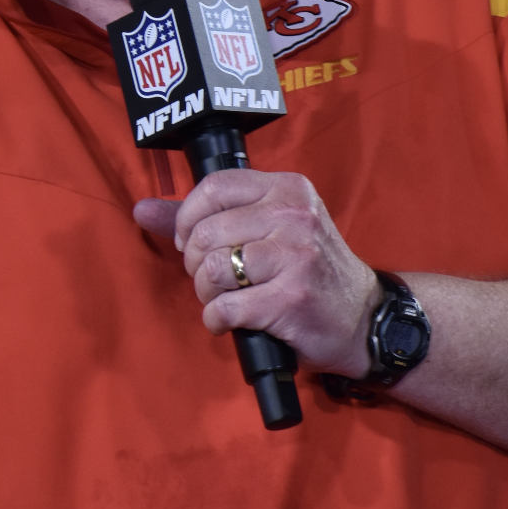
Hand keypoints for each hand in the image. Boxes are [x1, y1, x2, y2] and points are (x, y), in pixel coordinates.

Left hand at [132, 170, 379, 376]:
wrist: (365, 319)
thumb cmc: (309, 271)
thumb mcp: (268, 229)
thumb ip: (205, 217)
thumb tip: (142, 209)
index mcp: (287, 189)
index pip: (214, 187)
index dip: (188, 218)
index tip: (190, 242)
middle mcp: (294, 215)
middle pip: (207, 232)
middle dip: (196, 264)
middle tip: (214, 279)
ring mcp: (296, 256)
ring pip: (213, 269)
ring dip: (206, 293)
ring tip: (223, 299)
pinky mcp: (291, 298)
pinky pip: (225, 307)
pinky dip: (216, 320)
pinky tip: (230, 321)